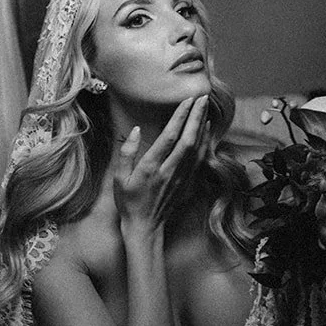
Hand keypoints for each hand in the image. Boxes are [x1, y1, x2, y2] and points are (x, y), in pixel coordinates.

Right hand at [113, 95, 209, 232]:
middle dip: (196, 116)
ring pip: (196, 148)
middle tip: (203, 97)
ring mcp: (181, 177)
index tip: (187, 100)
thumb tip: (134, 130)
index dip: (180, 117)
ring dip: (202, 127)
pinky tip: (205, 131)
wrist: (145, 227)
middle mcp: (169, 171)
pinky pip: (199, 159)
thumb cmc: (129, 202)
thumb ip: (126, 153)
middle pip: (188, 139)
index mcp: (151, 167)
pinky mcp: (187, 183)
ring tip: (205, 108)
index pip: (169, 137)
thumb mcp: (119, 179)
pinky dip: (204, 142)